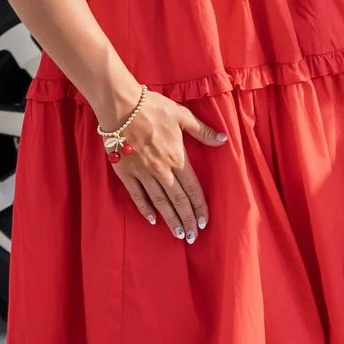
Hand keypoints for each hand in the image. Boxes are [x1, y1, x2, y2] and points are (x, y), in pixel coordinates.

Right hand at [106, 90, 227, 240]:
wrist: (121, 107)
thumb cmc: (153, 108)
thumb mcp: (182, 116)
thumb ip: (203, 132)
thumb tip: (223, 139)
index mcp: (177, 158)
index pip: (192, 189)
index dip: (199, 207)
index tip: (205, 222)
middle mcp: (162, 170)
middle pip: (178, 200)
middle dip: (187, 220)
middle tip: (193, 236)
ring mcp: (143, 173)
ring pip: (160, 202)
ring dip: (170, 219)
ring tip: (178, 234)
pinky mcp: (126, 172)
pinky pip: (137, 195)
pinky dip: (145, 209)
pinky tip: (152, 220)